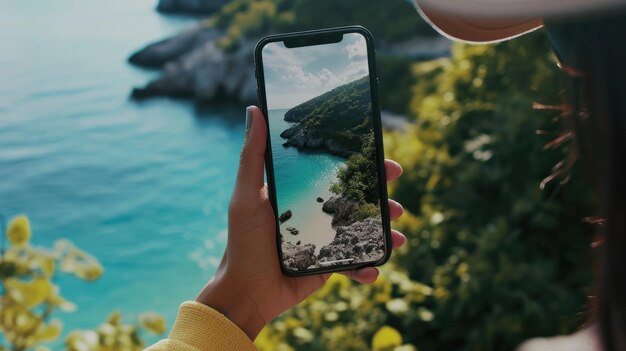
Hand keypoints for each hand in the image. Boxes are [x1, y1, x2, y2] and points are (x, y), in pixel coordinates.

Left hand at [196, 106, 405, 339]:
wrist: (246, 292)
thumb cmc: (242, 241)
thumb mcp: (246, 196)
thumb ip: (252, 156)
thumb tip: (254, 110)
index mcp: (300, 192)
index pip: (336, 171)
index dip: (362, 163)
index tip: (383, 157)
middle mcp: (316, 212)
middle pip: (357, 198)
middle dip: (382, 196)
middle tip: (396, 196)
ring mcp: (325, 239)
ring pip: (363, 229)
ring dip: (385, 231)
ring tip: (397, 236)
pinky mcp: (329, 265)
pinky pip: (356, 263)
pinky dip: (368, 267)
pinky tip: (373, 269)